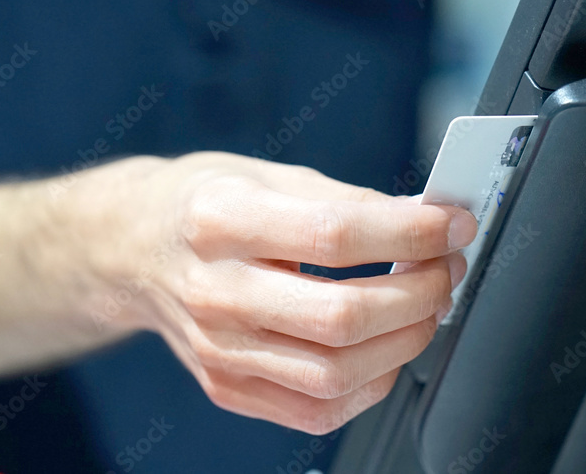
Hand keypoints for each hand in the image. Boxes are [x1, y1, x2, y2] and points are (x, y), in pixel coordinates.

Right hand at [86, 152, 475, 434]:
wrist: (133, 249)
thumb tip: (423, 222)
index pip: (335, 235)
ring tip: (422, 307)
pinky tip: (381, 349)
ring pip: (335, 374)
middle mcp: (213, 291)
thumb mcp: (266, 175)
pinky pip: (315, 409)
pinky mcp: (225, 386)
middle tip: (444, 269)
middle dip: (420, 295)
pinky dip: (369, 384)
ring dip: (404, 342)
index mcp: (220, 221)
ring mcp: (217, 349)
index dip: (411, 232)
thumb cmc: (201, 205)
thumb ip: (345, 201)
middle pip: (341, 317)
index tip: (452, 225)